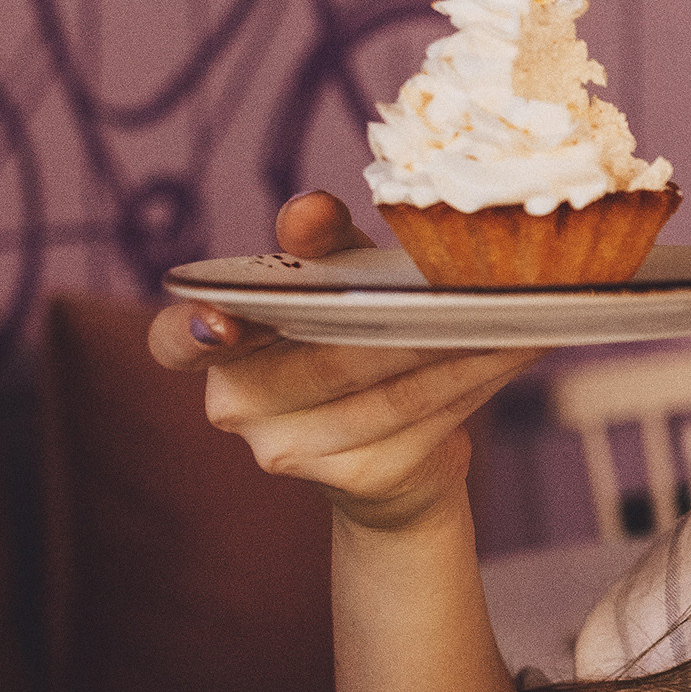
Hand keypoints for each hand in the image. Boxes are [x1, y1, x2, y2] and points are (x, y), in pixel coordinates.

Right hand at [147, 190, 546, 531]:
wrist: (398, 458)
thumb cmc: (355, 340)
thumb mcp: (337, 282)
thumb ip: (320, 246)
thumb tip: (309, 211)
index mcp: (219, 348)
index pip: (175, 342)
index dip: (191, 332)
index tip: (221, 320)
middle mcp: (239, 408)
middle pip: (324, 361)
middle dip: (406, 324)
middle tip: (473, 288)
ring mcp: (290, 454)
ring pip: (386, 393)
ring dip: (461, 352)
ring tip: (515, 314)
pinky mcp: (354, 480)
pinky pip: (423, 420)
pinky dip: (476, 381)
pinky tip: (515, 349)